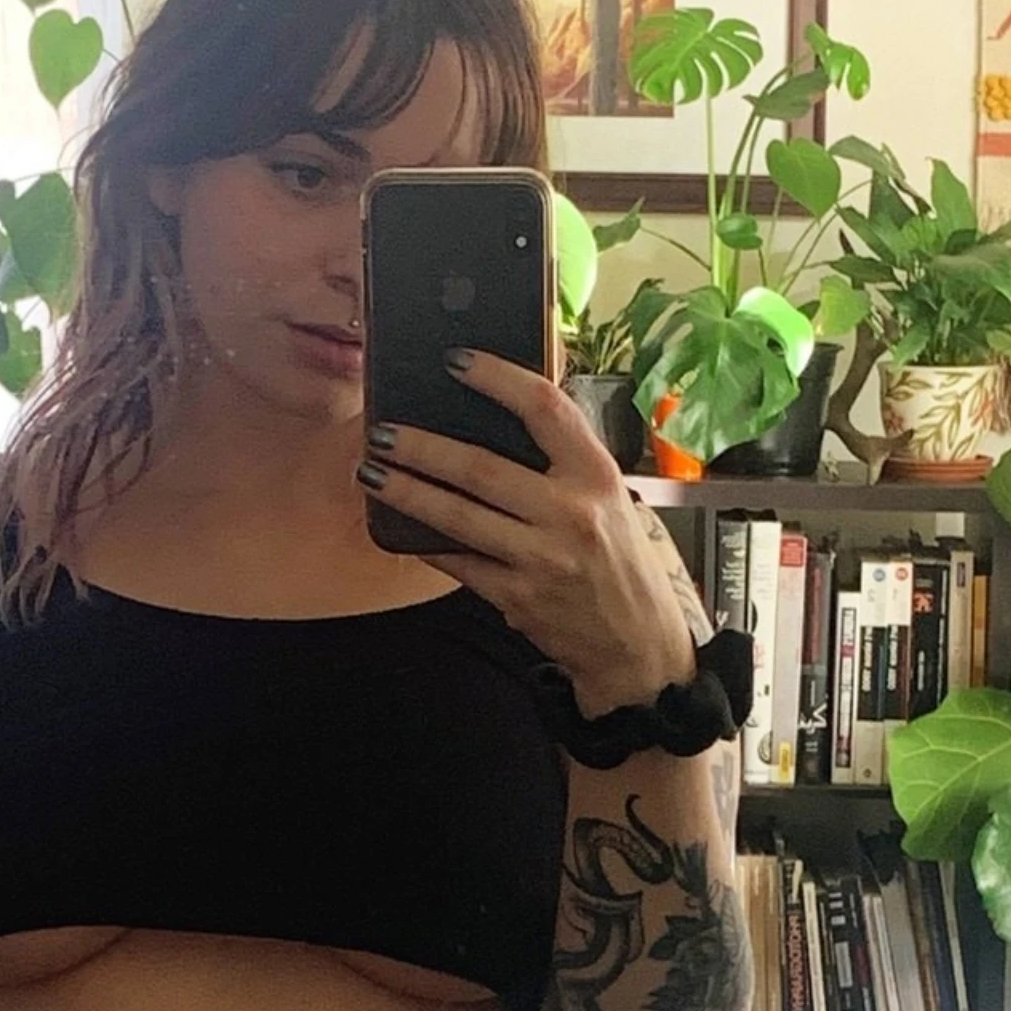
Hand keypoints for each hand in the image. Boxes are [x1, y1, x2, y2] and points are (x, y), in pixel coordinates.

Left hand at [357, 349, 699, 713]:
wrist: (638, 648)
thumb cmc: (622, 566)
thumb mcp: (612, 500)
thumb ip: (566, 462)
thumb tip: (506, 418)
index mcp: (598, 476)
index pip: (545, 408)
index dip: (497, 378)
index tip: (457, 362)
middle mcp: (571, 513)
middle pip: (481, 467)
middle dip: (421, 446)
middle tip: (383, 431)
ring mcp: (541, 558)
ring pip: (458, 516)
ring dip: (407, 491)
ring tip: (372, 471)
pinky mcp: (518, 598)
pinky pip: (459, 562)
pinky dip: (427, 543)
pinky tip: (400, 526)